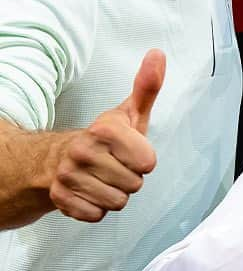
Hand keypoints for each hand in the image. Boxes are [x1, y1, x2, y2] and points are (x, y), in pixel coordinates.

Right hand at [49, 50, 163, 221]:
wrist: (57, 158)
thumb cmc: (105, 138)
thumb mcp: (129, 113)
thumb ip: (147, 87)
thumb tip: (158, 55)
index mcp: (104, 130)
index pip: (148, 162)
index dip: (144, 159)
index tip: (131, 151)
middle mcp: (82, 151)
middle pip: (135, 185)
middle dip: (130, 177)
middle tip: (115, 166)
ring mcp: (68, 177)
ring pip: (118, 202)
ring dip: (115, 194)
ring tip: (103, 178)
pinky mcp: (60, 200)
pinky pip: (97, 215)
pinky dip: (96, 208)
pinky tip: (90, 191)